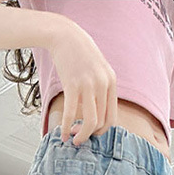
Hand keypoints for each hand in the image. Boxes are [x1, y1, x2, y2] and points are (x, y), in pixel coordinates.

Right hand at [46, 16, 117, 144]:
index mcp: (111, 81)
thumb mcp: (98, 70)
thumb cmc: (79, 53)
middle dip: (90, 135)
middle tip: (78, 138)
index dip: (101, 131)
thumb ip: (100, 89)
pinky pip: (71, 113)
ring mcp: (89, 84)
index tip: (90, 134)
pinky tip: (62, 134)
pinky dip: (66, 127)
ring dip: (82, 135)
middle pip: (102, 122)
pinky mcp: (72, 84)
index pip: (112, 117)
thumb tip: (96, 112)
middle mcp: (103, 84)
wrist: (64, 35)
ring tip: (72, 139)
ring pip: (91, 122)